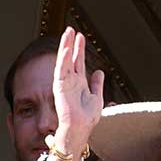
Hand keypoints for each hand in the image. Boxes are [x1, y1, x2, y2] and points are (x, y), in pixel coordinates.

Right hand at [51, 27, 104, 160]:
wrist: (79, 131)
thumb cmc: (87, 120)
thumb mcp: (97, 98)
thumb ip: (97, 85)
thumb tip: (100, 72)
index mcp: (79, 84)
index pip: (78, 62)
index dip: (79, 49)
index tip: (80, 36)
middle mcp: (70, 82)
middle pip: (70, 58)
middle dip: (70, 44)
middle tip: (71, 29)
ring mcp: (65, 84)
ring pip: (64, 62)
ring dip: (65, 47)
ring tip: (68, 33)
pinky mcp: (60, 88)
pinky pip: (61, 71)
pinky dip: (63, 59)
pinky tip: (66, 48)